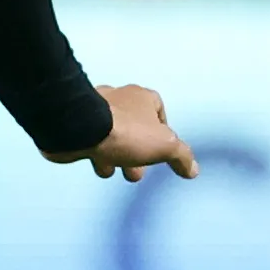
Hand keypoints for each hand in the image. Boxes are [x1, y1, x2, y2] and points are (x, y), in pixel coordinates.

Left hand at [55, 83, 197, 182]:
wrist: (78, 128)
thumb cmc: (124, 131)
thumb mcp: (165, 146)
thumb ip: (181, 156)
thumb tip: (193, 169)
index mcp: (142, 97)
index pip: (159, 113)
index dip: (162, 134)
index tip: (160, 152)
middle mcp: (119, 98)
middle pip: (134, 128)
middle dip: (137, 153)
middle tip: (135, 172)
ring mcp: (95, 109)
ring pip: (111, 136)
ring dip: (115, 157)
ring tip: (113, 171)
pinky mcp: (76, 122)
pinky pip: (91, 140)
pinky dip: (95, 153)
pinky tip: (96, 164)